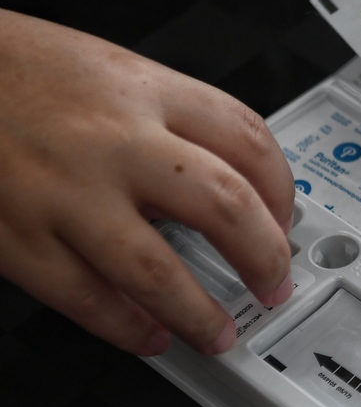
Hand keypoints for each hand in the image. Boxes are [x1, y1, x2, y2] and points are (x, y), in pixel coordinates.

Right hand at [0, 10, 295, 355]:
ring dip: (199, 314)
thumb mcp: (115, 73)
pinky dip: (126, 327)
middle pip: (224, 207)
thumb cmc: (21, 71)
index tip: (287, 223)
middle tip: (274, 284)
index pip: (250, 142)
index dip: (284, 192)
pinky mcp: (17, 237)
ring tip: (218, 333)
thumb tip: (235, 184)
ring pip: (157, 271)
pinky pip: (86, 298)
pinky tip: (148, 335)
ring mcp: (66, 193)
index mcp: (148, 91)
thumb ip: (174, 123)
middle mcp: (115, 141)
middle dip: (265, 259)